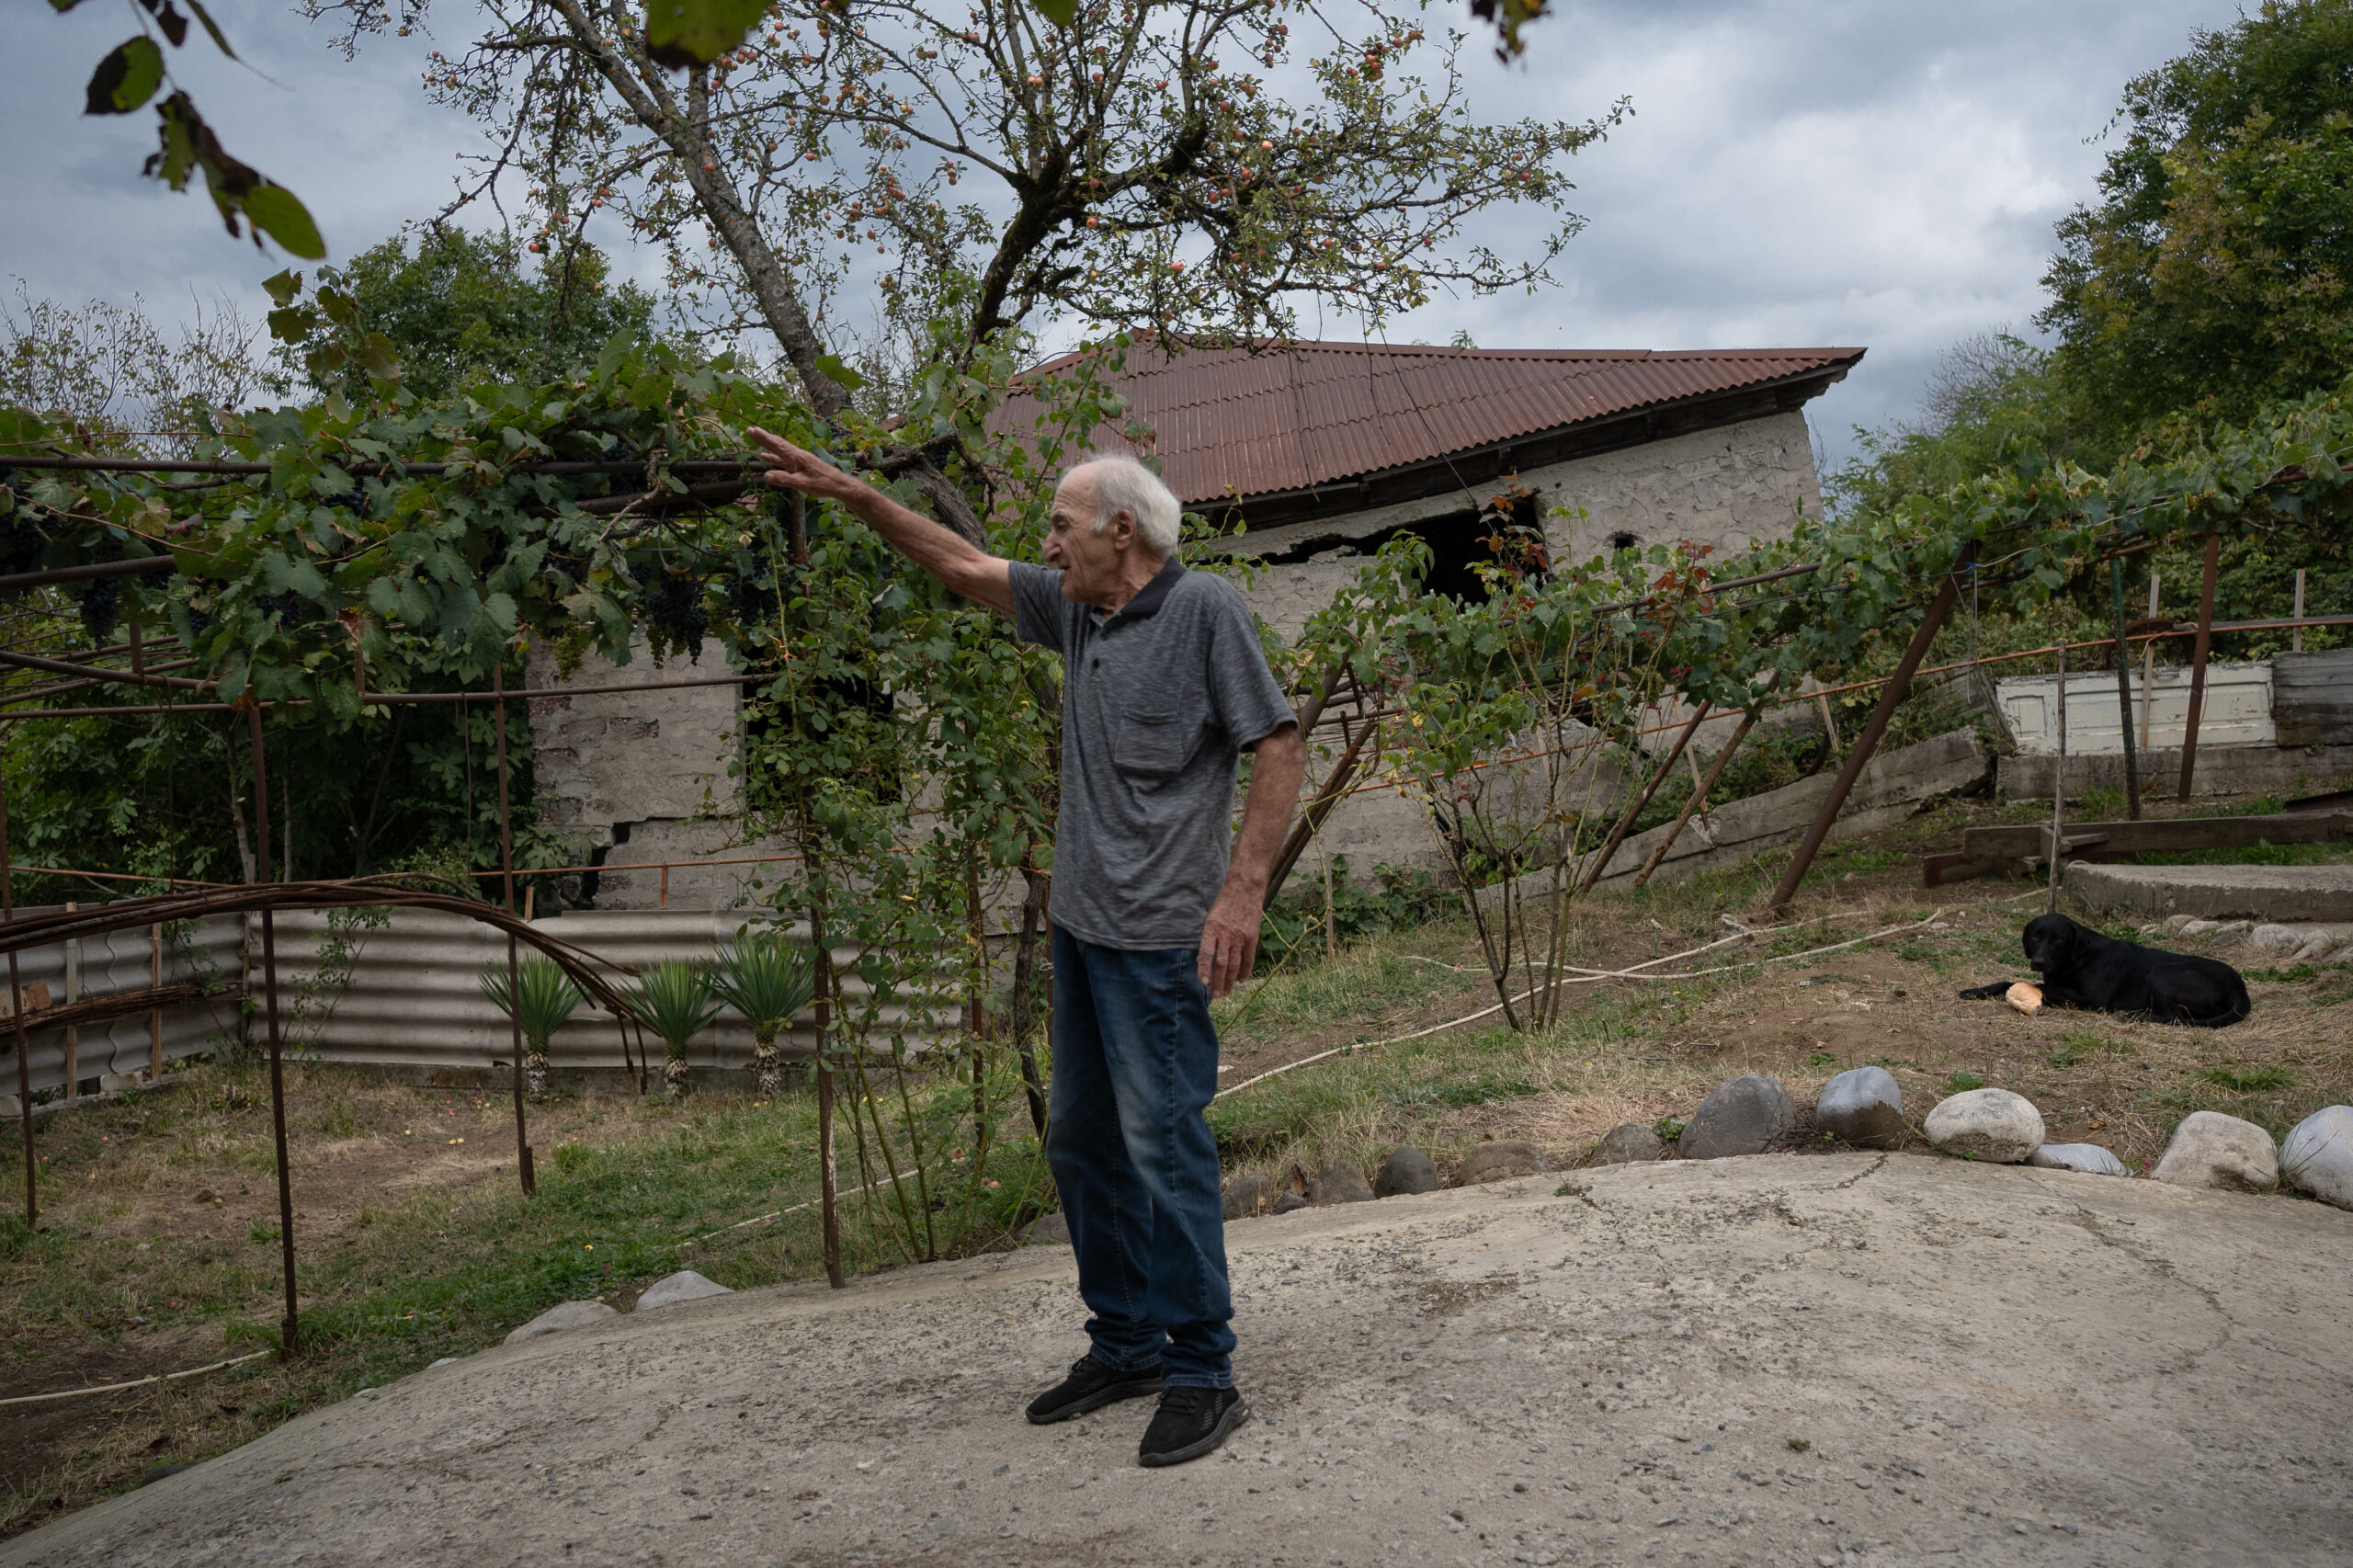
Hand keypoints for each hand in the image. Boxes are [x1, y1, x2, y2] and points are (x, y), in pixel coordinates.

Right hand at [748, 426, 866, 504]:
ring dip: (768, 445)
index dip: (763, 438)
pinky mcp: (801, 465)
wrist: (839, 484)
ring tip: (756, 438)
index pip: (776, 445)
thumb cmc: (822, 484)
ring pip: (780, 450)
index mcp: (796, 457)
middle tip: (750, 430)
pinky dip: (774, 457)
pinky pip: (783, 459)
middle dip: (763, 437)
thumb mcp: (802, 484)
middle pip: (777, 443)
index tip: (751, 430)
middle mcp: (797, 455)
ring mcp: (798, 459)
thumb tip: (766, 475)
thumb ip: (784, 479)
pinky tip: (766, 457)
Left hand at [1197, 879, 1262, 998]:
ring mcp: (1240, 936)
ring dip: (1230, 980)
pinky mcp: (1252, 937)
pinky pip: (1248, 958)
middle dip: (1218, 981)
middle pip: (1221, 963)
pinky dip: (1244, 971)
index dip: (1204, 969)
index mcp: (1212, 928)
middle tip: (1216, 994)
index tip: (1204, 983)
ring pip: (1234, 963)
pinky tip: (1241, 981)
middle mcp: (1226, 933)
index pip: (1207, 952)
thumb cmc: (1224, 903)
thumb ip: (1208, 938)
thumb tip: (1202, 959)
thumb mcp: (1210, 917)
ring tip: (1226, 992)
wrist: (1245, 889)